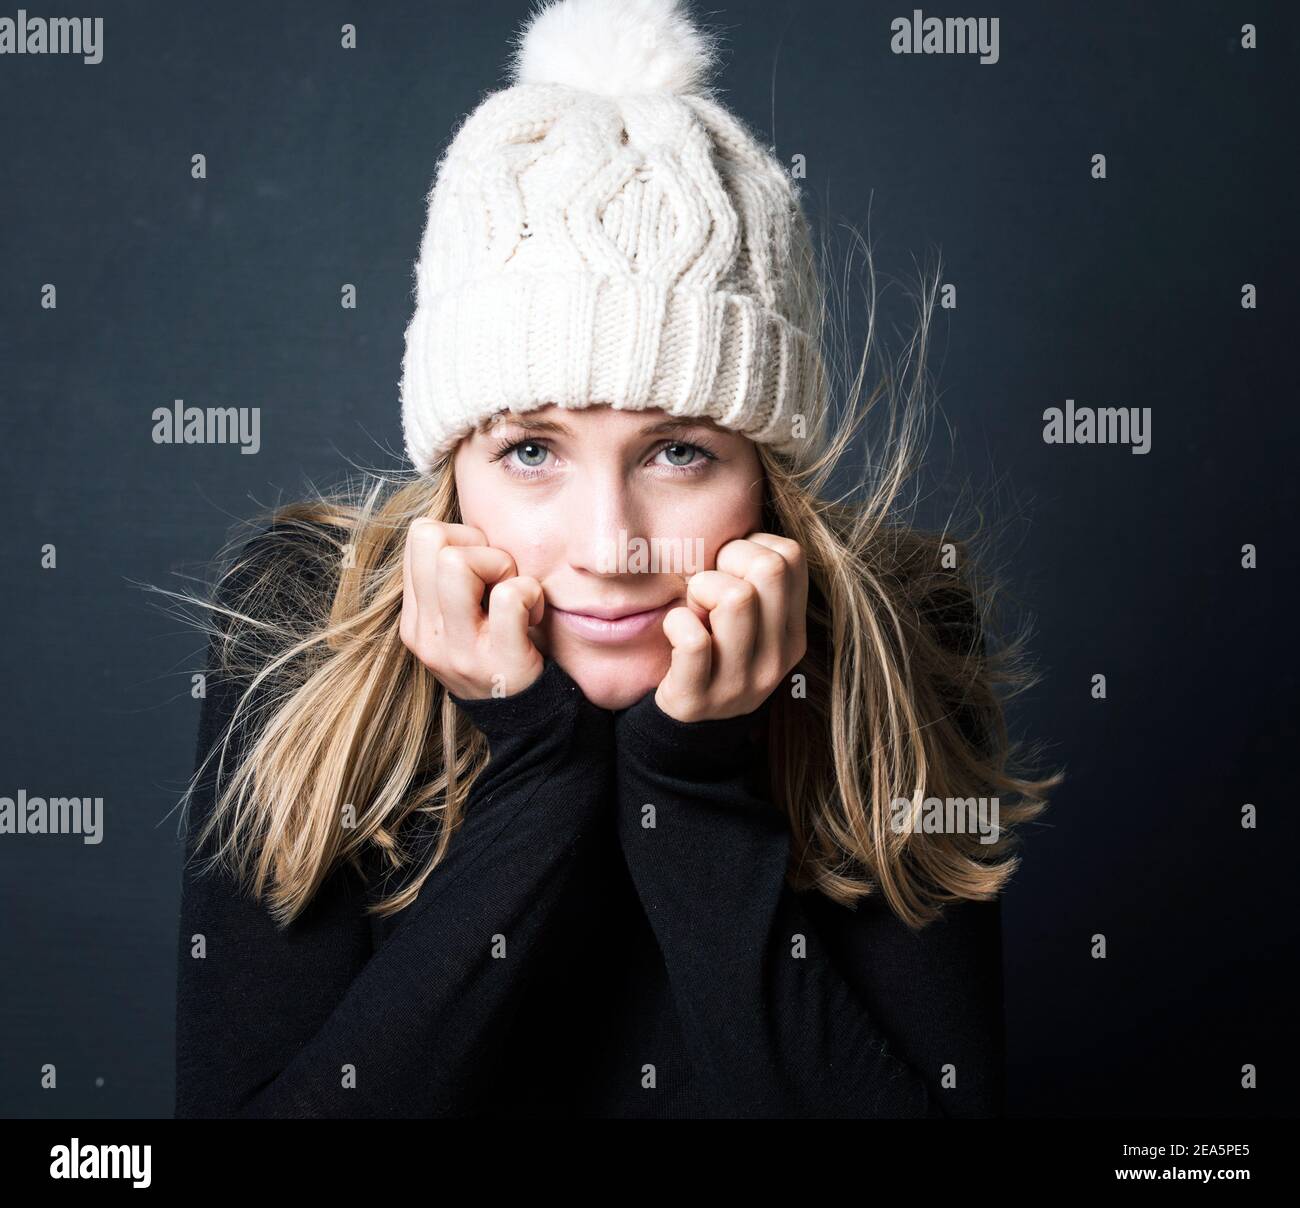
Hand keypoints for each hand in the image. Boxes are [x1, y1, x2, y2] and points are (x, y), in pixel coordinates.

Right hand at [399, 518, 544, 700]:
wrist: (528, 722)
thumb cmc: (503, 653)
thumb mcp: (462, 621)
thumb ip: (454, 581)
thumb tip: (469, 531)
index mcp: (415, 619)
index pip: (421, 536)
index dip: (462, 538)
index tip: (484, 572)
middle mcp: (426, 634)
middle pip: (431, 538)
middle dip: (478, 546)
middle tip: (500, 579)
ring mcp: (457, 650)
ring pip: (457, 563)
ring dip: (501, 567)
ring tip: (515, 597)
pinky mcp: (497, 661)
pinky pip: (509, 596)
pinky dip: (531, 594)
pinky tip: (534, 616)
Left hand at [654, 532, 807, 722]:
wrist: (688, 724)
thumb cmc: (713, 650)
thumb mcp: (749, 620)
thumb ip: (755, 580)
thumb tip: (739, 522)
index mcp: (793, 632)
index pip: (792, 555)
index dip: (752, 546)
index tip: (731, 571)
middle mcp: (778, 658)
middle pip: (768, 568)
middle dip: (726, 562)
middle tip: (708, 588)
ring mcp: (742, 683)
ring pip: (735, 598)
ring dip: (701, 591)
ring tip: (693, 610)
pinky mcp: (699, 699)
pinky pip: (693, 640)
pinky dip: (676, 624)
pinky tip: (674, 631)